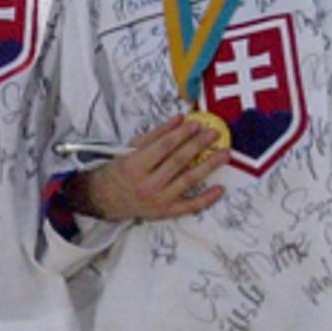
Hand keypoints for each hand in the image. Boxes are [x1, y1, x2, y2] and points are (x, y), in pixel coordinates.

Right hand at [72, 114, 226, 220]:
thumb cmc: (121, 170)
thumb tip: (180, 118)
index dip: (182, 134)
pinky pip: (190, 206)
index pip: (164, 147)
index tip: (197, 124)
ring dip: (209, 166)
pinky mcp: (166, 212)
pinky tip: (220, 189)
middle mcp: (148, 185)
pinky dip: (206, 198)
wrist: (106, 199)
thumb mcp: (132, 149)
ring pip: (188, 181)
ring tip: (224, 154)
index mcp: (136, 166)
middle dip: (198, 145)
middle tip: (214, 134)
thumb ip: (157, 133)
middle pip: (178, 161)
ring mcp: (158, 200)